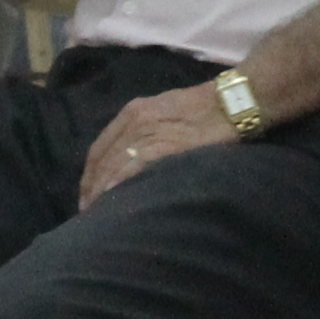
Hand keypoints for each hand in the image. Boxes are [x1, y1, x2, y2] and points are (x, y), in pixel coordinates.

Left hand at [79, 83, 238, 207]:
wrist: (232, 102)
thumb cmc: (205, 109)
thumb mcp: (165, 114)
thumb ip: (146, 134)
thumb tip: (132, 161)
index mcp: (132, 112)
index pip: (99, 147)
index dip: (90, 174)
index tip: (87, 195)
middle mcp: (132, 120)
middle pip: (101, 159)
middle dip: (91, 187)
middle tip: (86, 213)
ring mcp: (145, 132)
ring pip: (112, 166)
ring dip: (101, 192)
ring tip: (98, 215)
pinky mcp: (161, 146)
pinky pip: (132, 169)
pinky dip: (119, 185)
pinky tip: (114, 201)